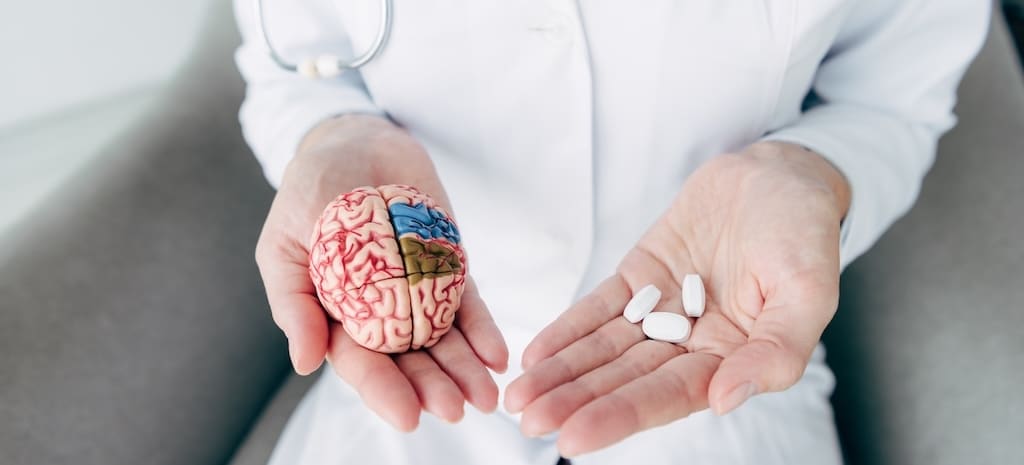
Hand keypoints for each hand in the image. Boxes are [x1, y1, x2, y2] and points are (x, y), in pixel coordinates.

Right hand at [254, 115, 507, 430]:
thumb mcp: (285, 242)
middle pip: (408, 358)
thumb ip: (294, 300)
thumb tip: (304, 362)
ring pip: (443, 339)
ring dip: (464, 369)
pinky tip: (498, 355)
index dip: (382, 389)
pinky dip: (483, 329)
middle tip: (458, 409)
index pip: (358, 360)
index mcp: (334, 316)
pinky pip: (468, 303)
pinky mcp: (448, 266)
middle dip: (433, 386)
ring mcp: (417, 290)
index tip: (408, 416)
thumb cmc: (309, 190)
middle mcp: (379, 312)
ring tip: (487, 396)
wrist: (356, 140)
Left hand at [505, 142, 849, 455]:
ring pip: (604, 350)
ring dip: (561, 373)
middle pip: (624, 380)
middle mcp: (690, 344)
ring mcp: (660, 311)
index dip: (620, 416)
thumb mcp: (808, 291)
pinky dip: (567, 330)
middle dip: (575, 401)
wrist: (779, 175)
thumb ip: (776, 351)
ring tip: (518, 398)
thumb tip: (728, 398)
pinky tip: (534, 354)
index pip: (668, 396)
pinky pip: (598, 309)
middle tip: (529, 421)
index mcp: (731, 359)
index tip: (573, 437)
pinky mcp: (638, 278)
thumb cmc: (805, 233)